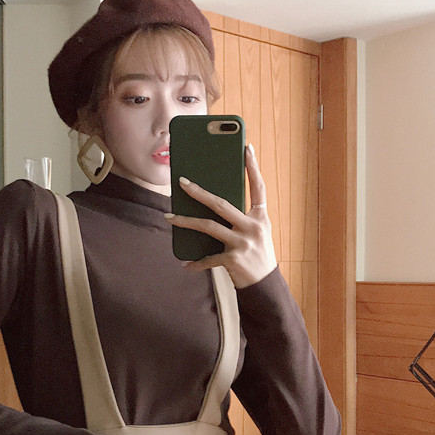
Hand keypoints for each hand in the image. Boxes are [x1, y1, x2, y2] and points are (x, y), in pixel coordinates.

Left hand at [166, 144, 277, 287]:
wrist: (266, 286)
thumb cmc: (257, 256)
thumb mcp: (255, 234)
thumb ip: (239, 219)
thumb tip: (211, 203)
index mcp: (261, 218)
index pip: (258, 187)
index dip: (253, 167)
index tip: (246, 148)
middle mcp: (254, 227)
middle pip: (222, 204)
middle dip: (199, 192)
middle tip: (182, 182)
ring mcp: (243, 243)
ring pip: (208, 227)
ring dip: (185, 222)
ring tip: (168, 217)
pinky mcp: (234, 260)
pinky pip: (209, 259)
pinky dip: (196, 263)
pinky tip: (186, 264)